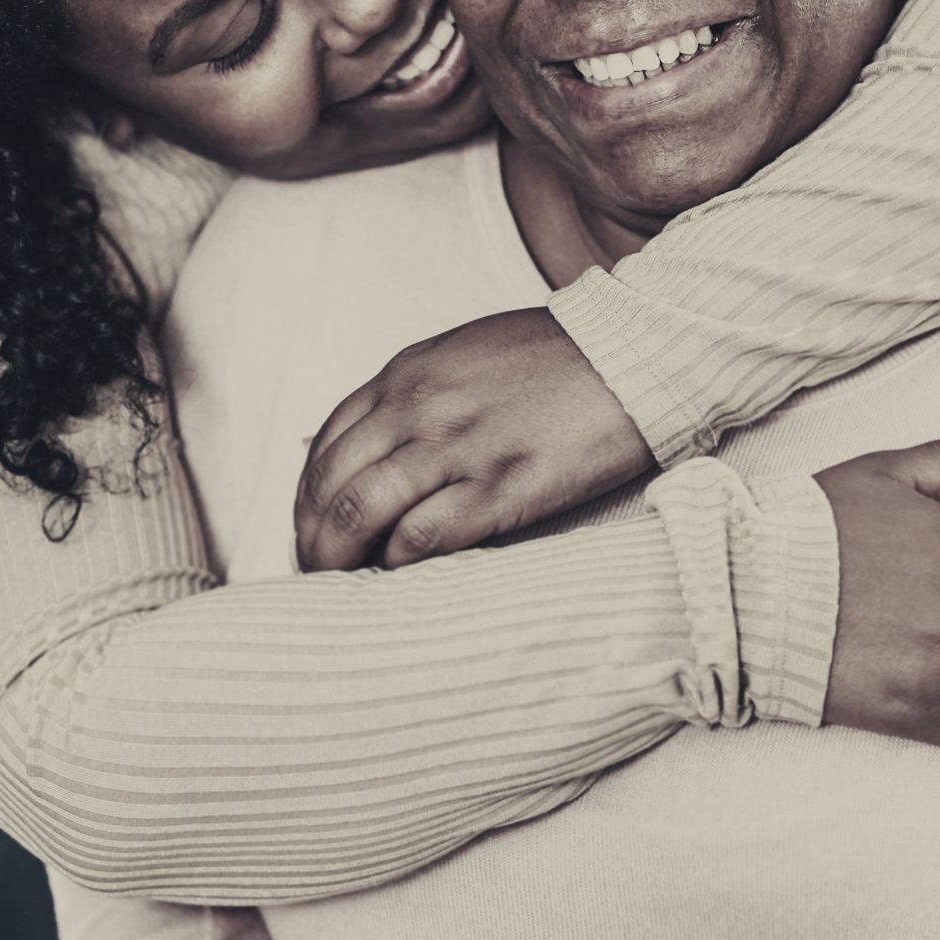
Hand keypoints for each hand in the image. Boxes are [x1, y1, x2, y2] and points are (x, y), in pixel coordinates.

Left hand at [295, 308, 652, 570]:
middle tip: (317, 571)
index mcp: (407, 376)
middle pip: (333, 485)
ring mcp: (458, 447)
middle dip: (312, 538)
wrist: (632, 353)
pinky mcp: (501, 486)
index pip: (326, 445)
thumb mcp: (465, 354)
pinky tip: (402, 576)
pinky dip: (400, 564)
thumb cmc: (556, 357)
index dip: (308, 497)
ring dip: (341, 559)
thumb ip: (418, 396)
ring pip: (362, 512)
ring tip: (344, 586)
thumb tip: (381, 448)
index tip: (312, 528)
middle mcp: (420, 408)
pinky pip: (424, 536)